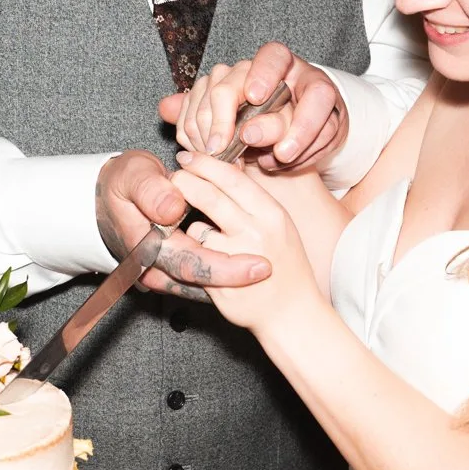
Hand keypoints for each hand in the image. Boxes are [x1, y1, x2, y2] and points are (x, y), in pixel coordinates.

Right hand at [97, 150, 268, 300]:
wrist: (116, 199)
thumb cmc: (126, 183)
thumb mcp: (131, 176)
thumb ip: (149, 190)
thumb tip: (172, 207)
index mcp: (148, 249)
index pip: (193, 265)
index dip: (228, 268)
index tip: (261, 265)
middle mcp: (158, 269)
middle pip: (205, 279)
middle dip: (240, 276)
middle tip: (271, 268)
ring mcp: (169, 273)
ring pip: (209, 281)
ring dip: (237, 273)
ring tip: (265, 264)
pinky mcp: (181, 270)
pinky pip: (210, 275)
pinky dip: (230, 265)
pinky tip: (249, 257)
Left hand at [158, 42, 346, 173]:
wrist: (295, 133)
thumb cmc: (255, 117)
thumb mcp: (229, 111)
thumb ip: (201, 108)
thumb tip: (165, 107)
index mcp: (269, 64)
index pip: (269, 56)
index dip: (261, 73)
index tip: (250, 96)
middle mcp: (298, 74)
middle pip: (293, 84)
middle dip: (270, 111)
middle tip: (248, 138)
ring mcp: (320, 95)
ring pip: (318, 103)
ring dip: (297, 132)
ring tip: (278, 156)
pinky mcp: (335, 120)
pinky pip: (328, 132)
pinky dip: (307, 150)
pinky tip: (284, 163)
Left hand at [168, 155, 320, 334]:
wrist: (293, 313)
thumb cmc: (287, 265)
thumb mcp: (279, 224)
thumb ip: (254, 200)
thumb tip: (226, 167)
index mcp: (272, 213)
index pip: (232, 178)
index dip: (206, 164)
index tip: (188, 156)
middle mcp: (256, 233)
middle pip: (210, 196)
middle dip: (185, 182)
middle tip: (175, 177)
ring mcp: (238, 259)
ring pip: (198, 228)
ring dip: (191, 226)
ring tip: (199, 230)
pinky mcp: (221, 282)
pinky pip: (194, 258)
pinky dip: (193, 253)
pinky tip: (202, 255)